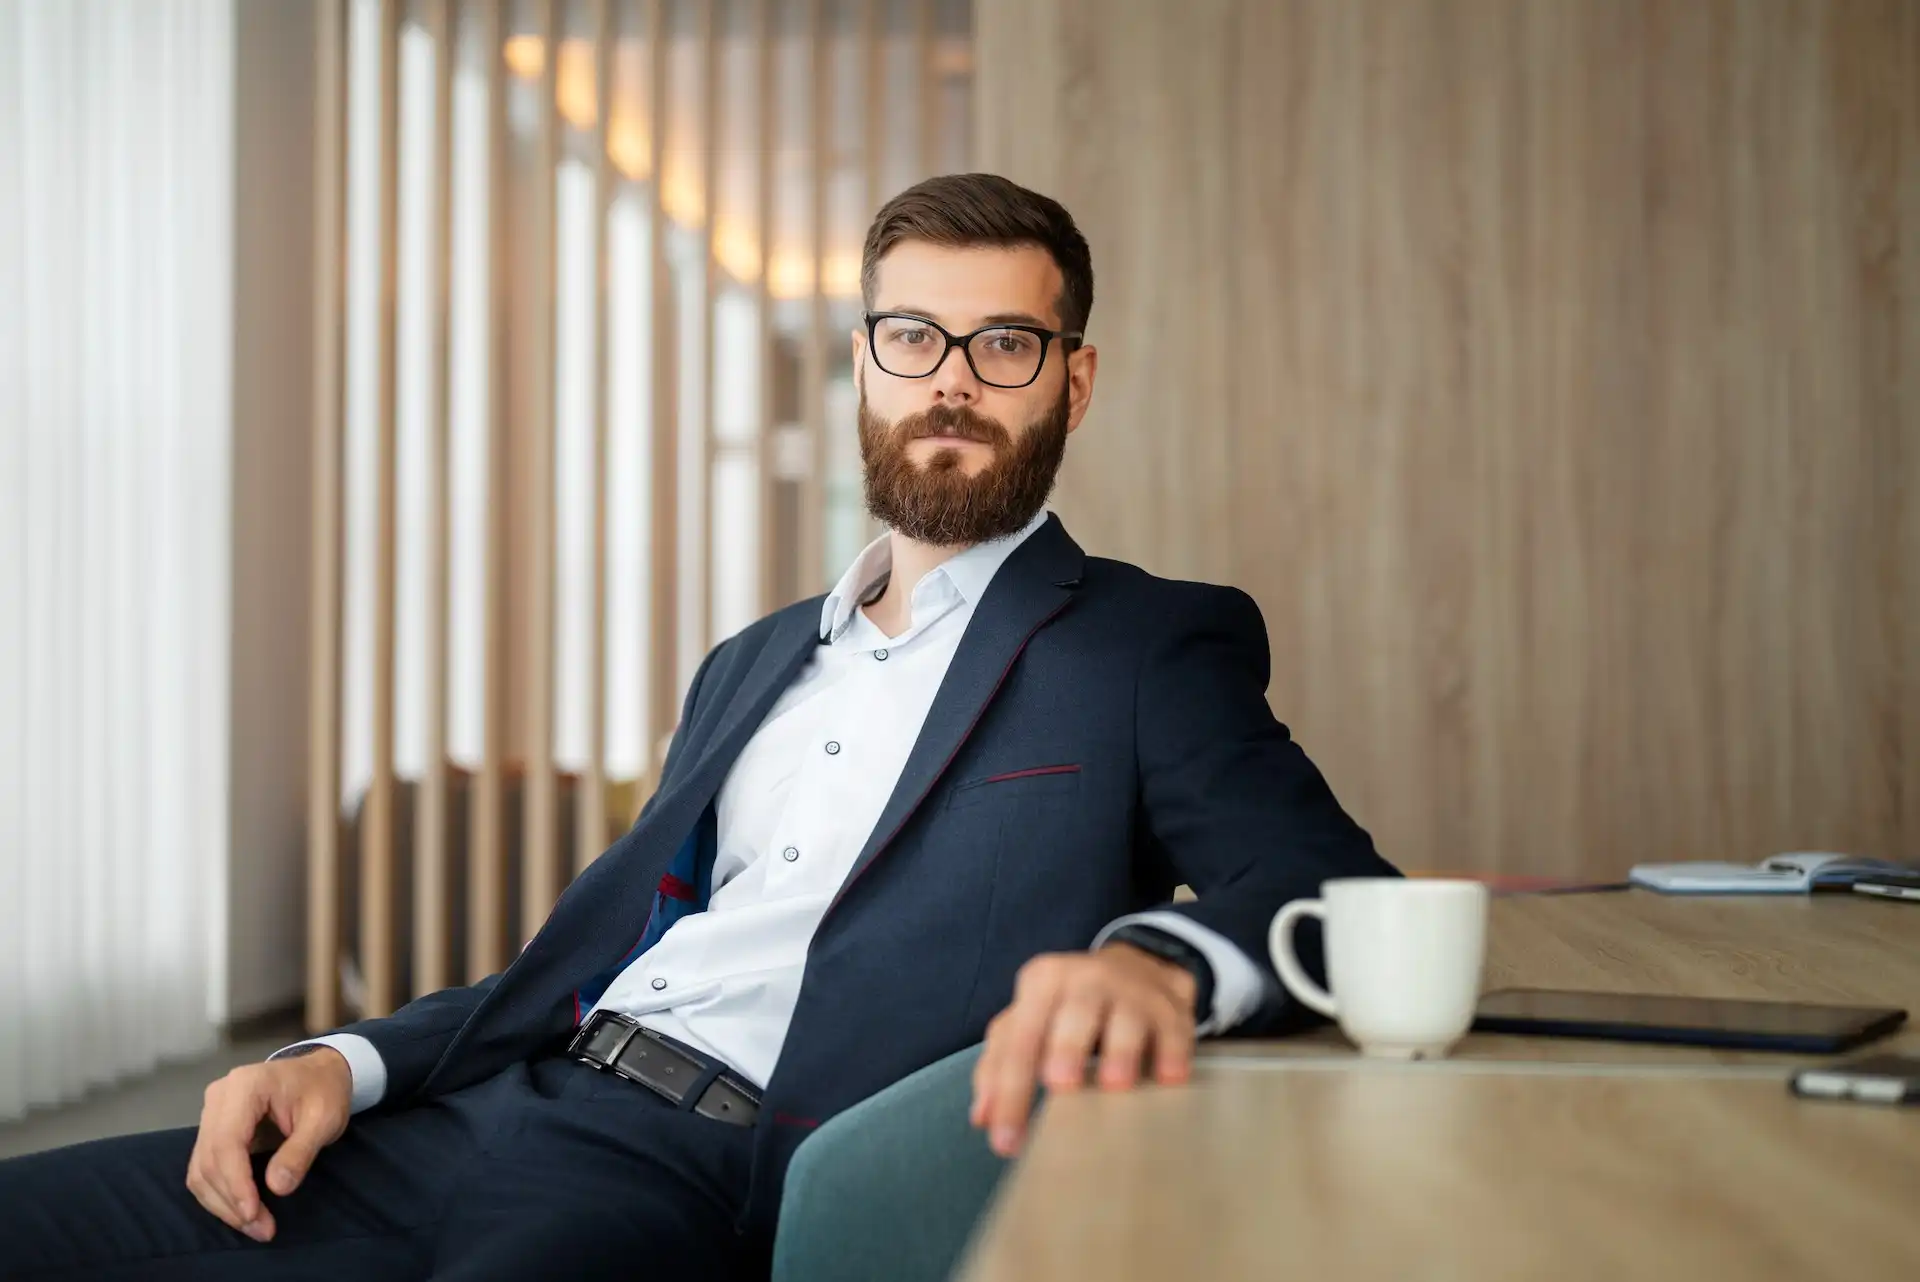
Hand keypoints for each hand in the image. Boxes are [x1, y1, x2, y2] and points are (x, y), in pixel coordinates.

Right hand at [185, 1046, 352, 1241]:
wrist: (320, 1073)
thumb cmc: (325, 1091)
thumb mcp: (324, 1118)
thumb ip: (300, 1151)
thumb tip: (277, 1187)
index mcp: (245, 1086)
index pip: (226, 1142)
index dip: (236, 1183)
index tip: (253, 1214)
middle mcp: (218, 1097)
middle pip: (209, 1159)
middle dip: (231, 1200)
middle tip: (261, 1229)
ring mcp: (211, 1113)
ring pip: (201, 1169)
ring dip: (223, 1203)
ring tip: (255, 1226)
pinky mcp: (212, 1129)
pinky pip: (205, 1167)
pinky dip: (220, 1193)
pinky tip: (243, 1211)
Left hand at [970, 943, 1197, 1157]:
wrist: (1137, 967)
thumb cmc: (1067, 1006)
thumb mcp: (1029, 1019)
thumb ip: (1000, 1064)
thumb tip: (982, 1117)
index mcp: (1042, 983)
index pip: (1020, 1040)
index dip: (1009, 1090)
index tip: (1005, 1142)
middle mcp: (1085, 979)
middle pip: (1072, 1017)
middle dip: (1065, 1048)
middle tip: (1060, 1086)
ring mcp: (1131, 991)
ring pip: (1125, 1018)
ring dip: (1121, 1051)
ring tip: (1116, 1085)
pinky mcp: (1170, 1008)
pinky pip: (1172, 1031)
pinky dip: (1171, 1055)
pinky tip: (1168, 1079)